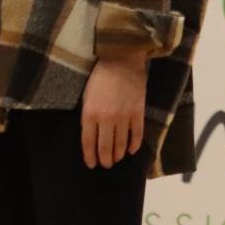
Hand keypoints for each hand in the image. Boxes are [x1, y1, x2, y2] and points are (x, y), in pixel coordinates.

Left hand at [81, 55, 147, 169]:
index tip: (92, 164)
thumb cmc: (101, 77)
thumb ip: (88, 117)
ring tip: (117, 159)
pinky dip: (134, 145)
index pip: (88, 143)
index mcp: (90, 114)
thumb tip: (92, 136)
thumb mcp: (87, 97)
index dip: (90, 157)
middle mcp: (106, 118)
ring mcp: (123, 116)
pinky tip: (131, 150)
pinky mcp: (138, 112)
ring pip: (120, 144)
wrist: (122, 59)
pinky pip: (137, 135)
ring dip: (118, 155)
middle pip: (105, 148)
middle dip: (105, 160)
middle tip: (106, 165)